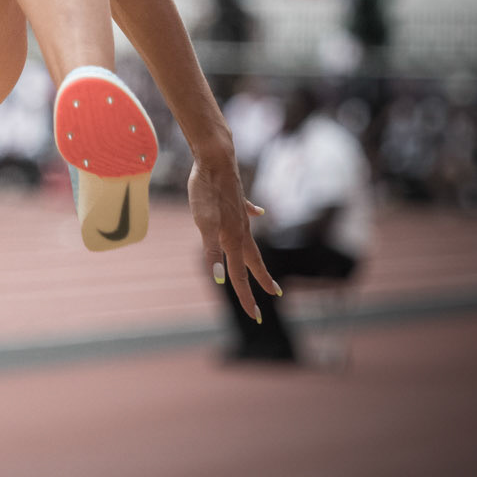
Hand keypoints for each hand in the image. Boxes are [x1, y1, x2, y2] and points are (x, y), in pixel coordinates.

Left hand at [188, 150, 279, 318]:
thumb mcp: (203, 223)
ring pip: (250, 241)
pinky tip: (259, 212)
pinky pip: (248, 212)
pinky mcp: (237, 199)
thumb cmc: (206, 191)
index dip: (246, 298)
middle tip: (273, 297)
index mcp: (232, 238)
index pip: (239, 275)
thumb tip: (220, 279)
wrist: (215, 158)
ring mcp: (240, 214)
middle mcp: (241, 229)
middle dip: (259, 282)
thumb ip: (210, 252)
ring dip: (256, 257)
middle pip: (251, 261)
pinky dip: (254, 214)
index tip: (255, 317)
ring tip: (262, 266)